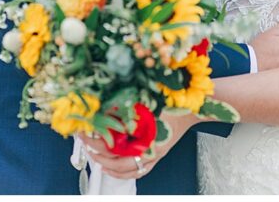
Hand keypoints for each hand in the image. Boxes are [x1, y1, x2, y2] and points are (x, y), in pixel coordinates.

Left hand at [78, 111, 197, 180]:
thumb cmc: (174, 106)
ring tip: (98, 161)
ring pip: (128, 171)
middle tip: (88, 147)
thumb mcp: (147, 104)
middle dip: (99, 156)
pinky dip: (125, 173)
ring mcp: (154, 156)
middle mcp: (148, 151)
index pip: (114, 147)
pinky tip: (117, 168)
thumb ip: (128, 109)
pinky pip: (139, 171)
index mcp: (144, 139)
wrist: (192, 111)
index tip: (87, 135)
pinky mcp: (158, 156)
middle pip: (117, 162)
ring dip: (111, 168)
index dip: (97, 143)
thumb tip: (107, 110)